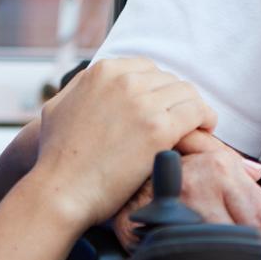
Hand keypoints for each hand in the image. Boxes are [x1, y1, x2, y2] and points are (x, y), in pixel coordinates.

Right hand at [32, 58, 215, 228]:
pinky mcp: (159, 129)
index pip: (147, 68)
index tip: (163, 106)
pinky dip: (205, 119)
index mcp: (103, 71)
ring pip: (187, 93)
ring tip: (197, 125)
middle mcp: (125, 80)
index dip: (158, 88)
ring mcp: (143, 103)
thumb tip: (93, 82)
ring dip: (194, 108)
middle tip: (181, 120)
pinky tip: (205, 130)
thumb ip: (79, 88)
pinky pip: (197, 113)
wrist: (61, 190)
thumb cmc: (55, 158)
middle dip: (176, 100)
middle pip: (169, 80)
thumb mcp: (57, 107)